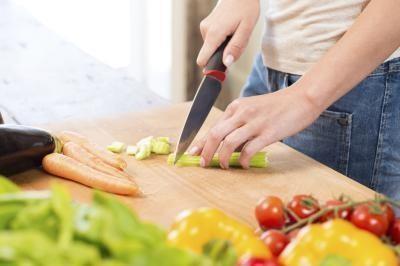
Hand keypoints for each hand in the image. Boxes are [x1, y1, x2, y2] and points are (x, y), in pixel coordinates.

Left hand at [189, 85, 321, 168]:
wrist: (302, 98)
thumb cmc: (278, 106)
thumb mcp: (252, 110)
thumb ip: (238, 124)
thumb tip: (226, 146)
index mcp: (236, 107)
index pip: (212, 126)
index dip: (199, 142)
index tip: (191, 153)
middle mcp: (242, 113)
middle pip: (215, 134)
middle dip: (205, 151)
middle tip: (203, 164)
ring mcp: (255, 122)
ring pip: (228, 142)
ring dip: (222, 158)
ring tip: (223, 166)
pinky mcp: (268, 132)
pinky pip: (248, 150)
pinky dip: (242, 160)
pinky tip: (243, 165)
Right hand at [197, 0, 259, 67]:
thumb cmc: (246, 8)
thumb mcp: (246, 29)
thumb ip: (236, 47)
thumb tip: (226, 63)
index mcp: (214, 33)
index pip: (202, 59)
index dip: (212, 67)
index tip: (222, 69)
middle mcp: (205, 31)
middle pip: (211, 55)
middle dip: (224, 54)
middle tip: (238, 42)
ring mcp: (205, 27)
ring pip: (213, 48)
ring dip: (225, 46)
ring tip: (236, 33)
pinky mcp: (206, 26)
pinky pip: (213, 41)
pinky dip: (223, 40)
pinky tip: (231, 30)